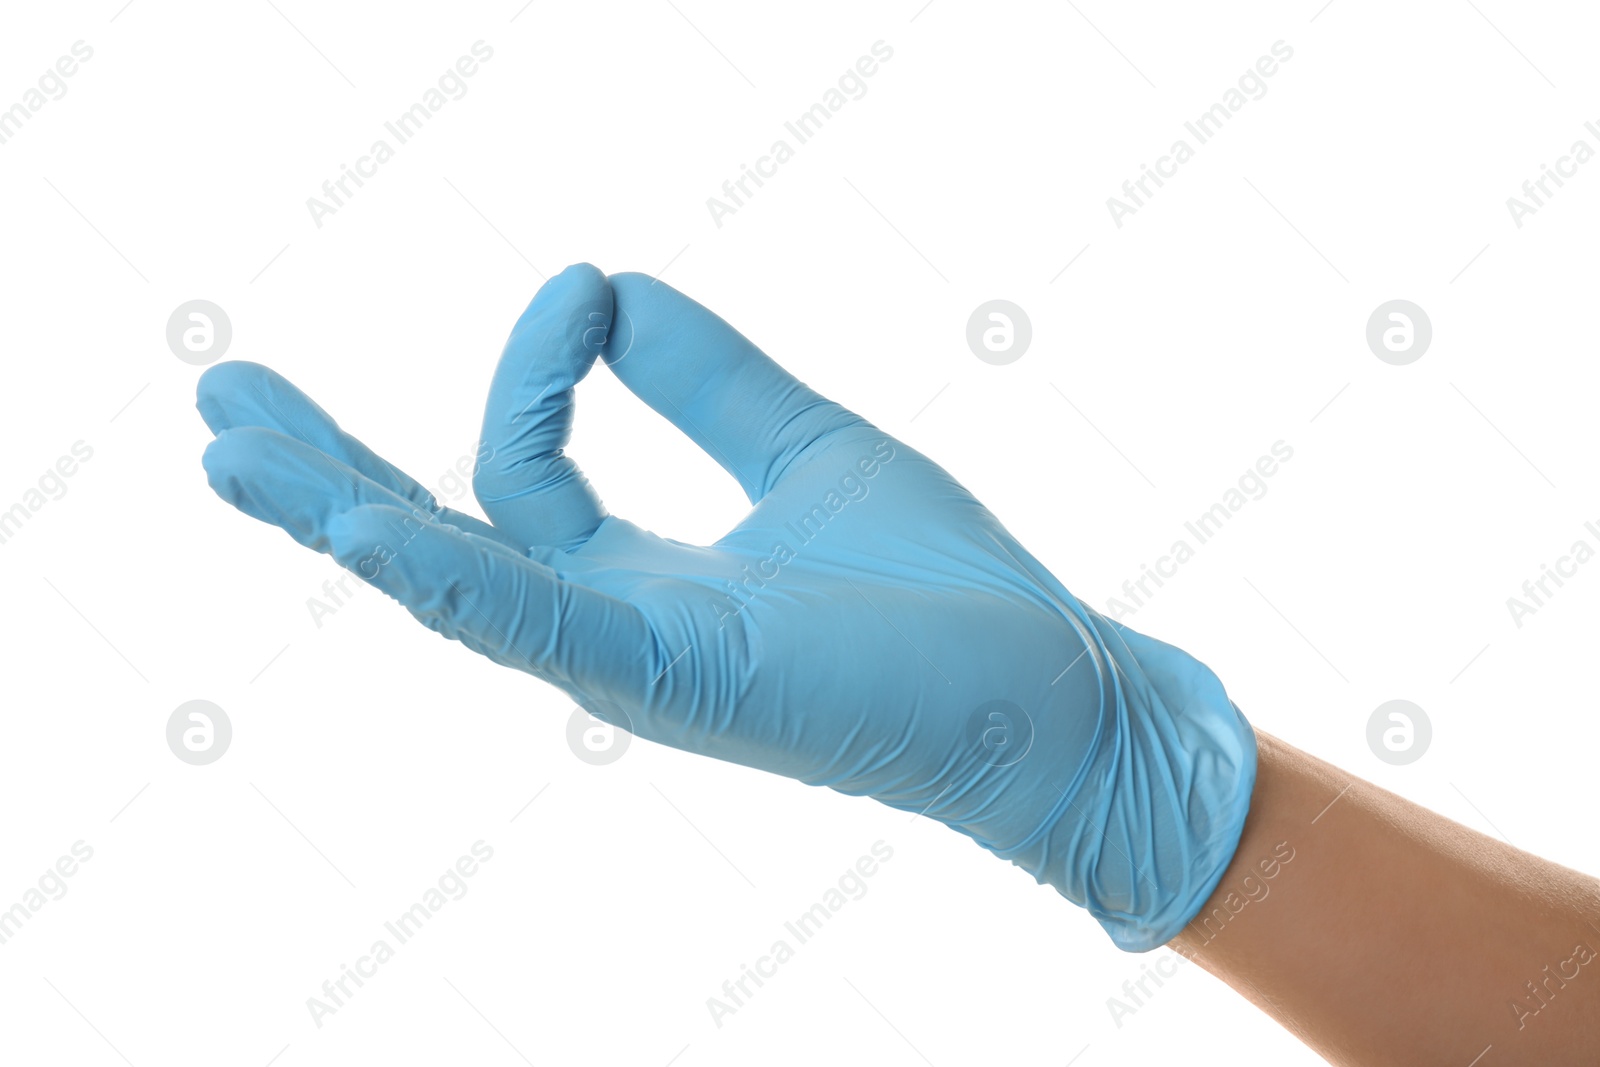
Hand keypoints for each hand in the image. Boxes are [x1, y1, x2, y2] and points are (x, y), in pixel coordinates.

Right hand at [196, 264, 1255, 949]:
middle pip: (438, 545)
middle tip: (222, 407)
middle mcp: (618, 630)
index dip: (531, 368)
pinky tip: (361, 528)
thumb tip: (607, 285)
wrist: (1052, 692)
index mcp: (643, 580)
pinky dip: (449, 575)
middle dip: (326, 477)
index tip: (587, 289)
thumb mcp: (802, 447)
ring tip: (231, 451)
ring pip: (456, 587)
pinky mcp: (684, 679)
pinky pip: (540, 623)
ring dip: (338, 517)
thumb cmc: (941, 592)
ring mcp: (639, 664)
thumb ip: (704, 377)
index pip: (521, 476)